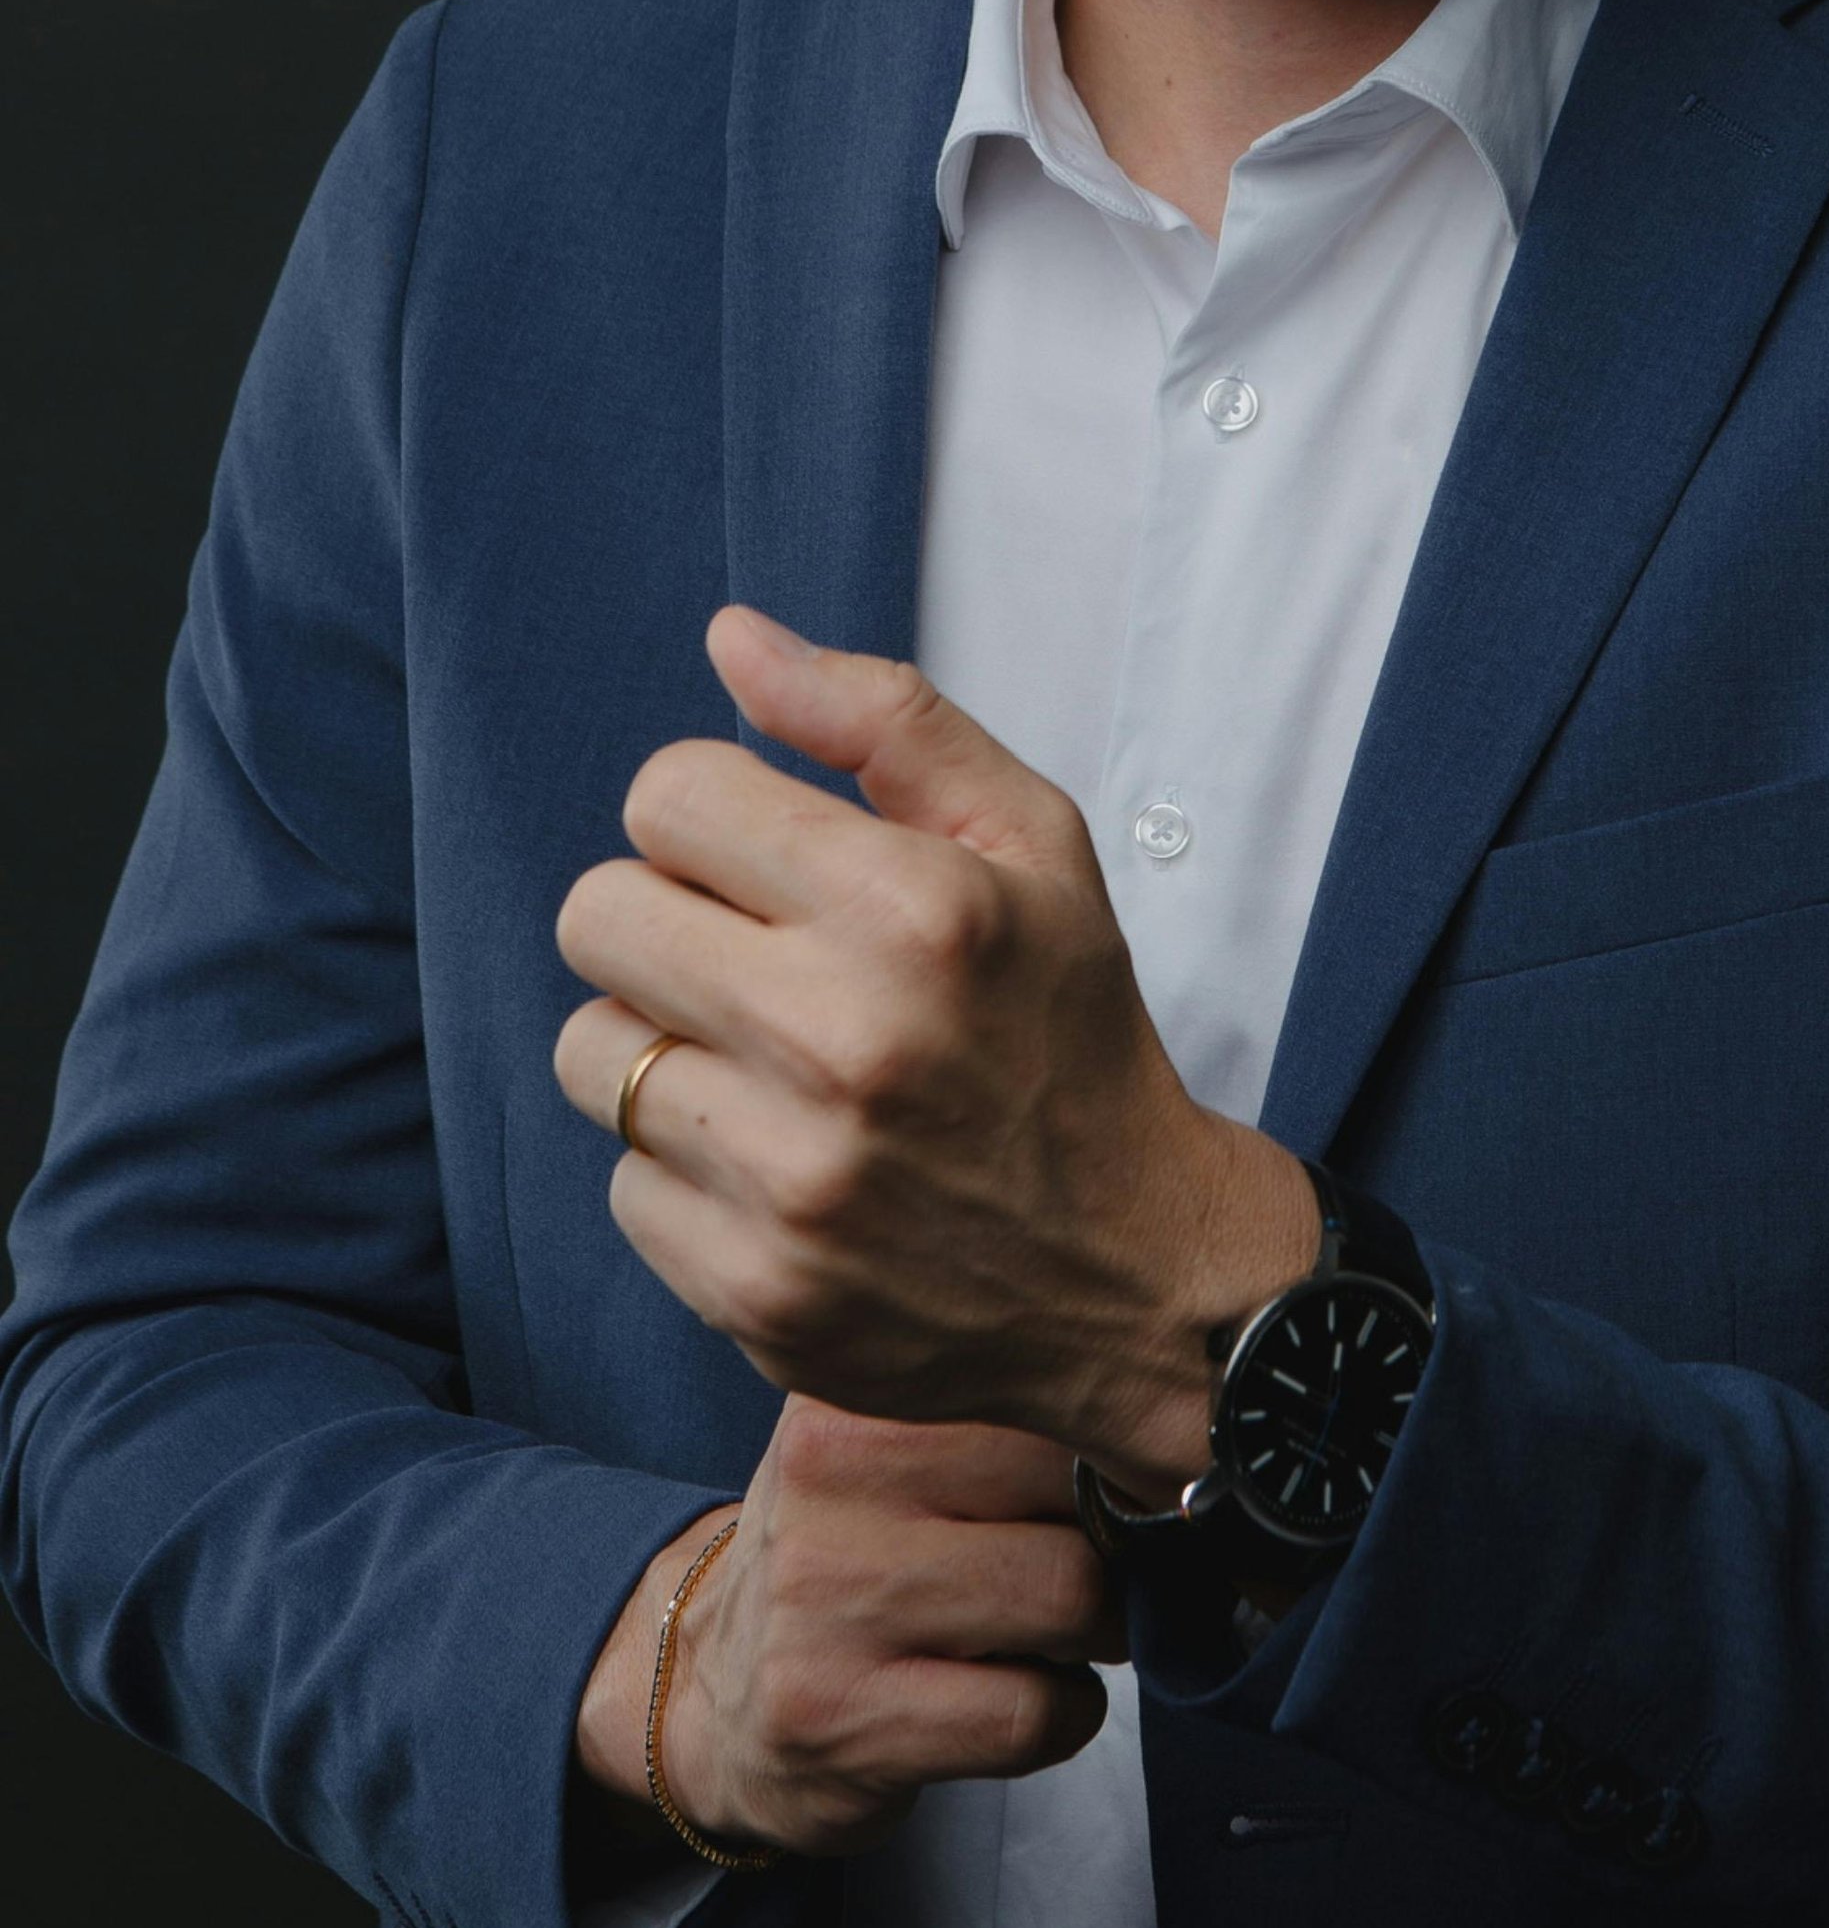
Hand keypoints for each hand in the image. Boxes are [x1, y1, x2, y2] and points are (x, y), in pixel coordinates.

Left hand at [552, 607, 1317, 1494]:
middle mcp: (844, 1040)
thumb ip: (883, 717)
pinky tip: (782, 1166)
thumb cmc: (1070, 1029)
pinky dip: (687, 1169)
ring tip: (767, 1067)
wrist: (1138, 1274)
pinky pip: (622, 1180)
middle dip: (665, 918)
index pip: (670, 794)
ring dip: (662, 1046)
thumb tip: (731, 639)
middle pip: (596, 913)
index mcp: (914, 908)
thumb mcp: (1031, 841)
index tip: (767, 863)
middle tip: (752, 958)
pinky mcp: (752, 1289)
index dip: (711, 816)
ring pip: (590, 1051)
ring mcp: (792, 1179)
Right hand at [574, 1396, 1123, 1860]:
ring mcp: (831, 1603)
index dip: (1113, 1442)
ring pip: (1070, 1598)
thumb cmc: (842, 1554)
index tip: (1126, 1474)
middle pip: (1074, 1488)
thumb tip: (1168, 1426)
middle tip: (1094, 1563)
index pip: (1045, 1383)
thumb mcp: (884, 1445)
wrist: (707, 1688)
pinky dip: (1064, 1714)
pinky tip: (1024, 1700)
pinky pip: (1033, 1712)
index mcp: (853, 1392)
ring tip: (1058, 1633)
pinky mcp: (845, 1720)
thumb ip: (998, 1412)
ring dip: (1100, 1632)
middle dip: (1118, 1540)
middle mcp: (831, 1480)